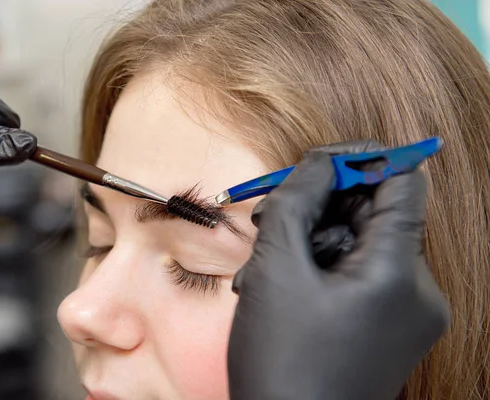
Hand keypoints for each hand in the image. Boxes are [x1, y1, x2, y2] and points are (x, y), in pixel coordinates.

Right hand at [227, 142, 449, 399]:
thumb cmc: (281, 361)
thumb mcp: (277, 269)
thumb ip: (298, 202)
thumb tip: (319, 163)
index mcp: (396, 274)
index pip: (402, 184)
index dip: (361, 162)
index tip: (317, 163)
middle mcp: (414, 292)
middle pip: (375, 215)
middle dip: (319, 209)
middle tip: (269, 219)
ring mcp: (403, 314)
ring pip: (358, 247)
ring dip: (308, 244)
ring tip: (264, 271)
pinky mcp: (386, 328)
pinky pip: (357, 278)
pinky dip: (320, 272)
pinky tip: (280, 290)